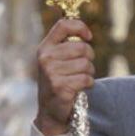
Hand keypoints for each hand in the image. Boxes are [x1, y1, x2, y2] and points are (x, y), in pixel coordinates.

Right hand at [34, 18, 94, 135]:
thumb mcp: (58, 59)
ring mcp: (51, 73)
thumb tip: (86, 34)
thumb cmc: (59, 80)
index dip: (80, 27)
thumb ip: (68, 45)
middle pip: (83, 47)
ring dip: (89, 73)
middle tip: (82, 68)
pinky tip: (79, 88)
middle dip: (89, 58)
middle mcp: (46, 58)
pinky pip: (86, 79)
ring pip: (86, 64)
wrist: (51, 110)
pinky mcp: (60, 87)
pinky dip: (88, 84)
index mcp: (45, 47)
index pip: (64, 25)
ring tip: (78, 79)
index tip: (88, 37)